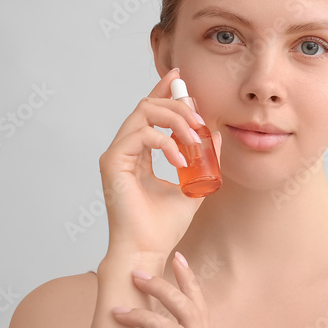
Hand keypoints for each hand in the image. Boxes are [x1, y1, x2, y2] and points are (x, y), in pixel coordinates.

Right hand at [98, 67, 221, 258]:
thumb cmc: (165, 226)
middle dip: (178, 106)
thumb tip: (215, 134)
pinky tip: (181, 159)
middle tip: (200, 120)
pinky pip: (141, 134)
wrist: (148, 249)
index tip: (179, 77)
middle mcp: (125, 150)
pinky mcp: (112, 162)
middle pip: (147, 105)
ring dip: (175, 120)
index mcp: (139, 153)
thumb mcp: (196, 185)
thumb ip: (205, 160)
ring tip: (195, 139)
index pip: (150, 112)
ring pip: (143, 112)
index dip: (164, 91)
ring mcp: (116, 154)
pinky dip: (165, 142)